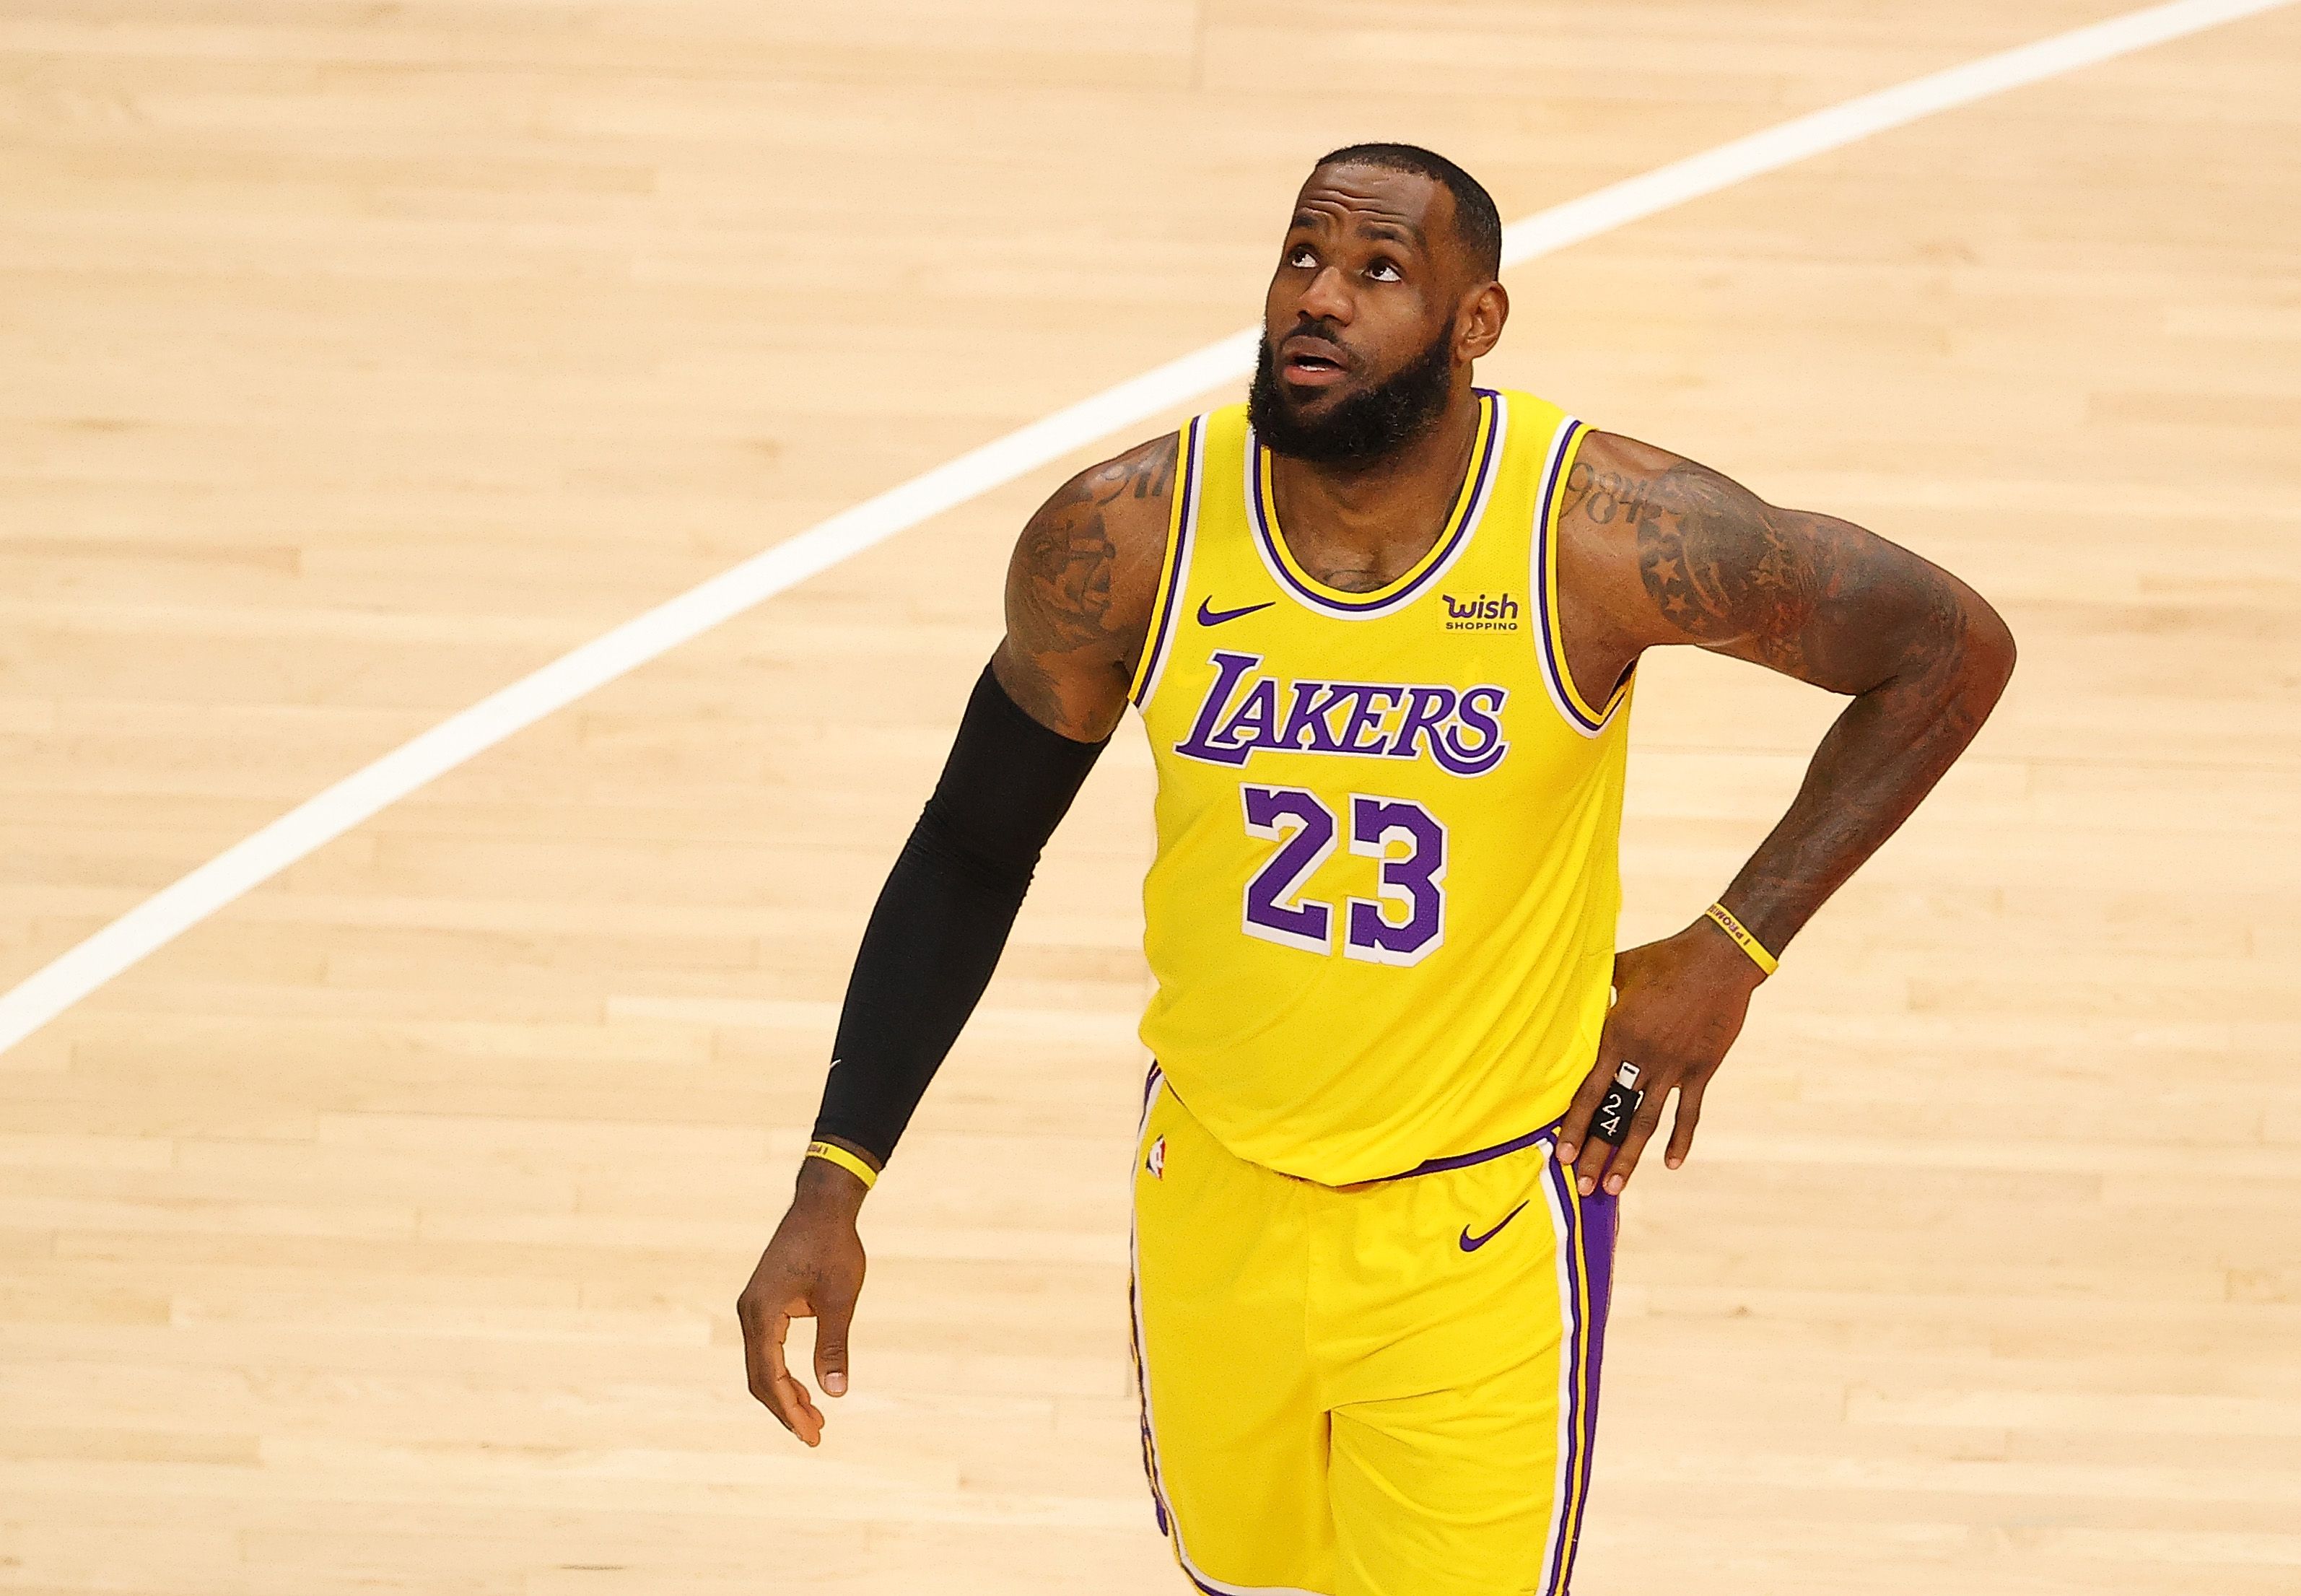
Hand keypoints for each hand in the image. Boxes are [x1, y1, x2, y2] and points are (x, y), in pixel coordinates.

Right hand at [737, 1157, 868, 1446]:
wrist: (822, 1206)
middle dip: (786, 1409)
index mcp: (761, 1314)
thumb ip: (834, 1346)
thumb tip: (835, 1393)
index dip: (790, 1410)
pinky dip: (783, 1373)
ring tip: (814, 1419)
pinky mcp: (762, 1303)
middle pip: (759, 1378)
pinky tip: (805, 1387)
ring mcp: (753, 1308)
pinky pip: (766, 1349)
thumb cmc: (833, 1247)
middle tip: (816, 1435)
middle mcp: (749, 1313)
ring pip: (761, 1365)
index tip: (813, 1435)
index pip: (770, 1377)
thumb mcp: (839, 1299)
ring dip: (785, 1393)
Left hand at [1555, 919, 1765, 1197]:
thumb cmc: (1665, 958)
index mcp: (1616, 1036)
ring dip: (1630, 1157)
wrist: (1719, 958)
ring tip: (1615, 1187)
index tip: (1562, 1156)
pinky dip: (1681, 1140)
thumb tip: (1570, 984)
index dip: (1576, 1127)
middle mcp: (1641, 1058)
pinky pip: (1689, 1112)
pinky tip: (1671, 1164)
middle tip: (1584, 1188)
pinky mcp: (1702, 1068)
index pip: (1589, 1093)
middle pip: (1614, 1116)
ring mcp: (1673, 1067)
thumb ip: (1596, 987)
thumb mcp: (1620, 969)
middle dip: (1597, 1155)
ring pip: (1646, 1122)